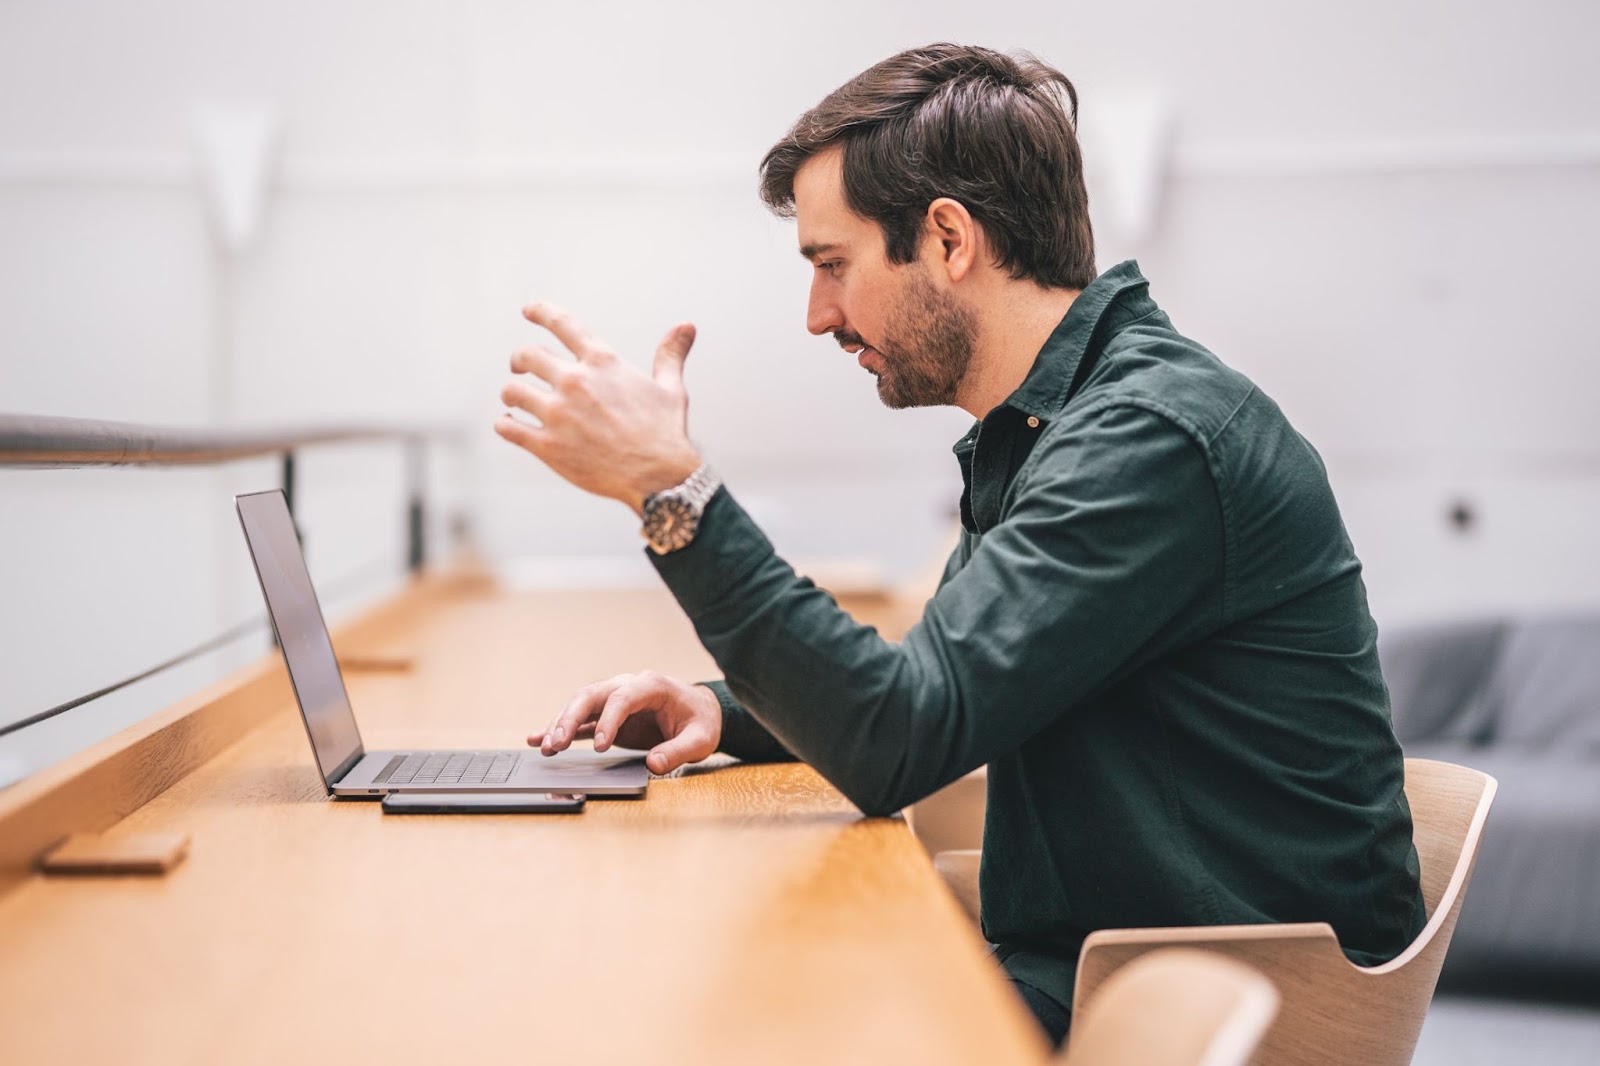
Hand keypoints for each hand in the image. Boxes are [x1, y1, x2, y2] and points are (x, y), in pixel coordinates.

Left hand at [496, 302, 702, 512]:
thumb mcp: (670, 388)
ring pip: (512, 391)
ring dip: (511, 394)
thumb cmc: (665, 432)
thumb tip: (686, 326)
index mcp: (603, 362)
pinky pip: (508, 428)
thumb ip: (670, 355)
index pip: (562, 324)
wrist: (659, 477)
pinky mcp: (547, 445)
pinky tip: (508, 425)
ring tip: (514, 401)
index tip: (528, 310)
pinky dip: (504, 425)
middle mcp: (575, 382)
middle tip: (519, 366)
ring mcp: (558, 414)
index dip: (541, 312)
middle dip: (519, 359)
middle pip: (527, 356)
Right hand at [531, 672, 722, 774]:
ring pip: (581, 704)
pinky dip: (561, 728)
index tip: (600, 746)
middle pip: (592, 695)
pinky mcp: (608, 715)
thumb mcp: (700, 739)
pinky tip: (539, 739)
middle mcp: (628, 685)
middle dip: (571, 717)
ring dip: (561, 723)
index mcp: (652, 686)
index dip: (608, 721)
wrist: (700, 711)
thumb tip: (654, 764)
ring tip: (546, 747)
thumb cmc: (701, 722)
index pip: (622, 698)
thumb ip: (679, 751)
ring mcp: (615, 698)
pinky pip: (581, 719)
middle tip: (557, 743)